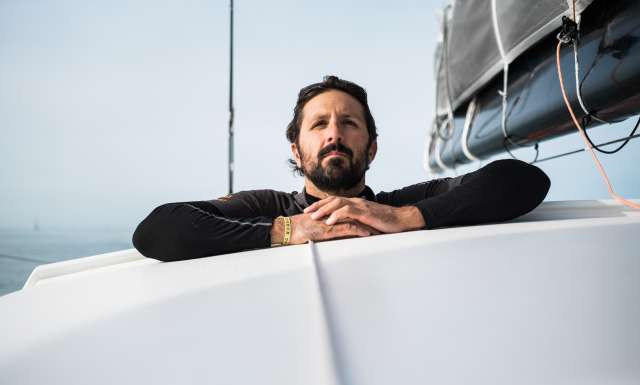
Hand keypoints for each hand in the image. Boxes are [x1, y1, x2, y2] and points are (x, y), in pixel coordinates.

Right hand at [272, 213, 378, 244]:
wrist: (286, 230)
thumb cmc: (297, 230)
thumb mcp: (313, 227)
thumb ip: (324, 227)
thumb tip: (334, 232)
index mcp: (329, 213)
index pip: (349, 213)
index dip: (361, 216)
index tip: (372, 220)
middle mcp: (331, 215)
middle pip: (354, 215)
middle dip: (368, 220)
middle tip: (380, 224)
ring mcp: (330, 221)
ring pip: (353, 220)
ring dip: (367, 225)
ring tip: (378, 230)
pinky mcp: (329, 229)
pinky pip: (346, 228)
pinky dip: (358, 230)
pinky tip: (367, 233)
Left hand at [304, 196, 425, 232]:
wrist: (401, 220)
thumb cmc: (386, 222)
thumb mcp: (367, 221)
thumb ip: (356, 221)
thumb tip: (346, 226)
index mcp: (356, 203)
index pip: (335, 201)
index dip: (322, 205)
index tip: (311, 211)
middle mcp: (357, 202)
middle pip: (333, 200)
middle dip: (318, 206)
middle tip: (307, 212)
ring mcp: (361, 206)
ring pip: (338, 203)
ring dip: (325, 210)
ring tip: (315, 217)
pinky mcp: (365, 212)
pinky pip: (348, 211)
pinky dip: (337, 215)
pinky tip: (330, 221)